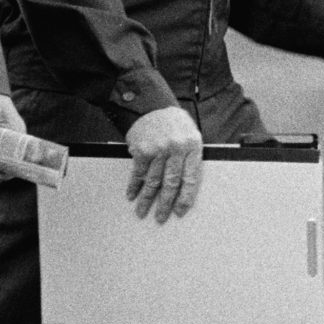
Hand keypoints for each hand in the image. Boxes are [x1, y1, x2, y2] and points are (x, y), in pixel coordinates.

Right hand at [124, 105, 202, 222]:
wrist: (151, 104)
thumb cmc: (173, 121)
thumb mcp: (190, 135)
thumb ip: (190, 158)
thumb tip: (187, 185)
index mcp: (192, 147)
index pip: (191, 178)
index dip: (185, 198)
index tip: (180, 211)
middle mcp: (176, 149)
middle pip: (171, 183)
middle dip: (165, 204)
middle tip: (161, 218)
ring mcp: (158, 150)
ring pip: (153, 182)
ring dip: (146, 200)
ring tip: (143, 212)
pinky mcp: (142, 150)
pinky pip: (138, 173)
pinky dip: (134, 186)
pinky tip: (132, 195)